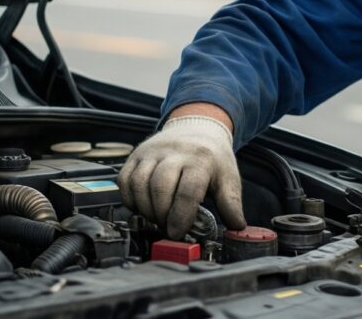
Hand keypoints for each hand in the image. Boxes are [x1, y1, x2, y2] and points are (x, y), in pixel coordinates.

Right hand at [118, 115, 245, 238]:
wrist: (196, 128)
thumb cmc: (211, 157)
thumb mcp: (228, 177)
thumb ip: (231, 203)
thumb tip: (237, 226)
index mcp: (201, 159)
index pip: (187, 191)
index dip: (180, 216)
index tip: (177, 233)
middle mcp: (174, 152)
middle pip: (160, 187)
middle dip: (162, 215)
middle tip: (167, 227)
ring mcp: (152, 152)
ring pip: (139, 184)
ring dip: (145, 209)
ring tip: (157, 218)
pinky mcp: (136, 155)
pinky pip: (125, 180)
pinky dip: (130, 199)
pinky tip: (143, 207)